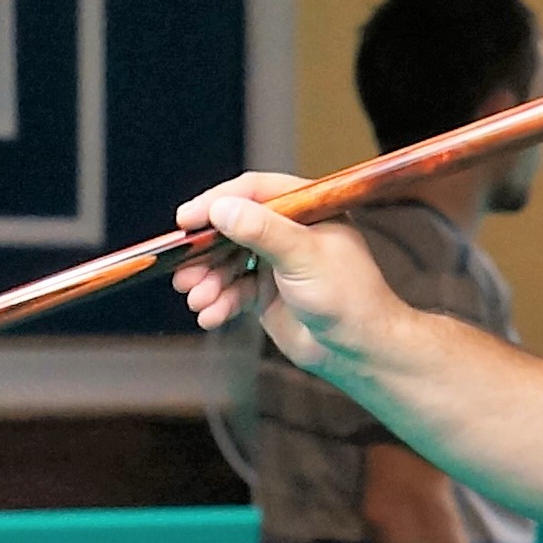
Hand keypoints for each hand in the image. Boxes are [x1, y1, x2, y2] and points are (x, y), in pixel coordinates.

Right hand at [168, 175, 400, 369]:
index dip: (217, 203)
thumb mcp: (303, 257)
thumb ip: (262, 231)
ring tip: (198, 299)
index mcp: (305, 210)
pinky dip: (219, 302)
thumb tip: (221, 208)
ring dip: (209, 281)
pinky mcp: (266, 294)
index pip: (253, 192)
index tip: (186, 220)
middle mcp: (288, 232)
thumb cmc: (349, 298)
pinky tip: (210, 316)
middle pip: (233, 229)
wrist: (359, 351)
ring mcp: (275, 263)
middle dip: (206, 252)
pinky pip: (233, 291)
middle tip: (183, 269)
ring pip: (227, 263)